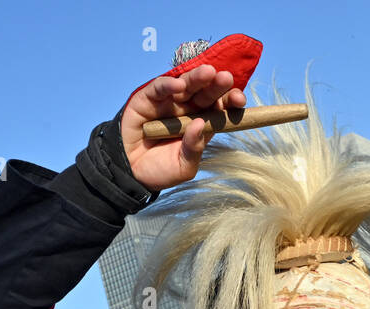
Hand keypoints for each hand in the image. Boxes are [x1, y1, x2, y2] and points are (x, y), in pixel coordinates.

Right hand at [120, 64, 246, 191]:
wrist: (130, 174)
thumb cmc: (160, 170)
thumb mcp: (183, 166)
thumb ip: (194, 149)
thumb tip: (200, 125)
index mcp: (201, 123)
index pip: (219, 108)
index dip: (229, 102)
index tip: (239, 101)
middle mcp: (187, 109)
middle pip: (205, 93)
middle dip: (217, 85)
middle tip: (226, 79)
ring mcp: (168, 102)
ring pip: (185, 85)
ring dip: (197, 78)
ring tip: (208, 73)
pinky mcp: (147, 99)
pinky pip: (159, 88)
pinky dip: (168, 84)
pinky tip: (178, 85)